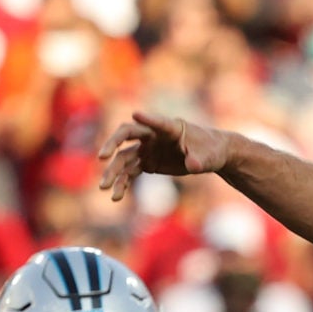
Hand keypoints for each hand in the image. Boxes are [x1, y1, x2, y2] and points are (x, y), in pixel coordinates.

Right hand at [97, 112, 241, 198]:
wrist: (208, 156)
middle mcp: (152, 136)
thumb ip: (198, 160)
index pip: (156, 122)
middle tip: (101, 157)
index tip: (136, 114)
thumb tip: (192, 166)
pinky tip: (116, 197)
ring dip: (113, 173)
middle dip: (113, 145)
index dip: (148, 119)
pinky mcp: (147, 162)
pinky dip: (123, 183)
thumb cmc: (210, 151)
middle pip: (126, 136)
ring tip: (104, 189)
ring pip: (124, 158)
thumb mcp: (209, 157)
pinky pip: (130, 172)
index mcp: (169, 128)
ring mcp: (147, 149)